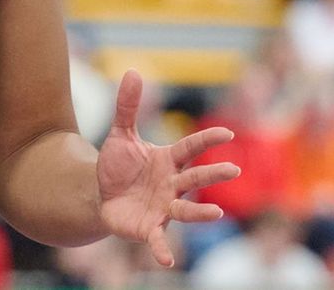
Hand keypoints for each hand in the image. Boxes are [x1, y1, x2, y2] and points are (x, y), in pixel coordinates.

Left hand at [96, 71, 239, 267]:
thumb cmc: (118, 166)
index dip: (206, 140)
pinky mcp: (149, 228)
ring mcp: (163, 208)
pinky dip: (163, 250)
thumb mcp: (120, 134)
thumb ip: (127, 106)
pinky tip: (167, 262)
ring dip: (200, 213)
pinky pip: (158, 240)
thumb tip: (132, 70)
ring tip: (216, 214)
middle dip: (213, 175)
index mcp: (168, 160)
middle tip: (234, 170)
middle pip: (195, 178)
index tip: (226, 132)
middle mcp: (171, 185)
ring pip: (184, 211)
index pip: (190, 148)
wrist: (100, 196)